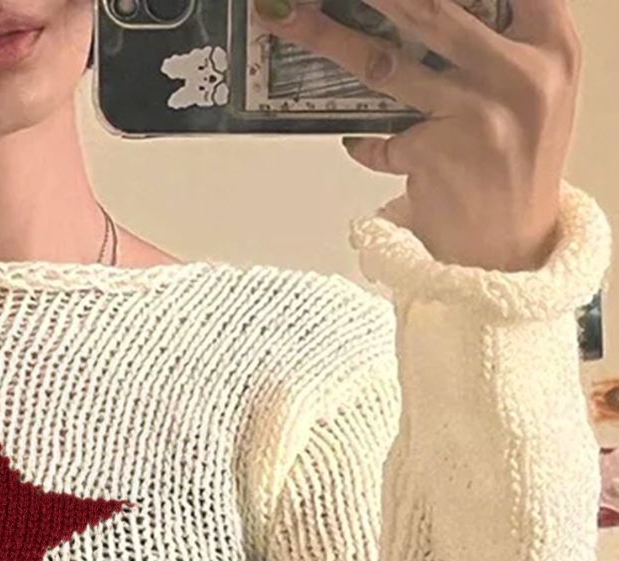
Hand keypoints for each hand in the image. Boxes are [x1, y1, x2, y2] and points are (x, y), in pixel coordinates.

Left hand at [252, 0, 581, 270]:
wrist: (512, 251)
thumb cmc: (519, 166)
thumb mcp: (533, 92)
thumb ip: (497, 45)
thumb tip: (422, 11)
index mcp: (551, 45)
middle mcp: (519, 74)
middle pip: (432, 10)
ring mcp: (476, 114)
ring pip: (386, 64)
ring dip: (331, 41)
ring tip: (293, 19)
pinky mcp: (435, 155)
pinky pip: (380, 138)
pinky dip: (365, 141)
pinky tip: (358, 142)